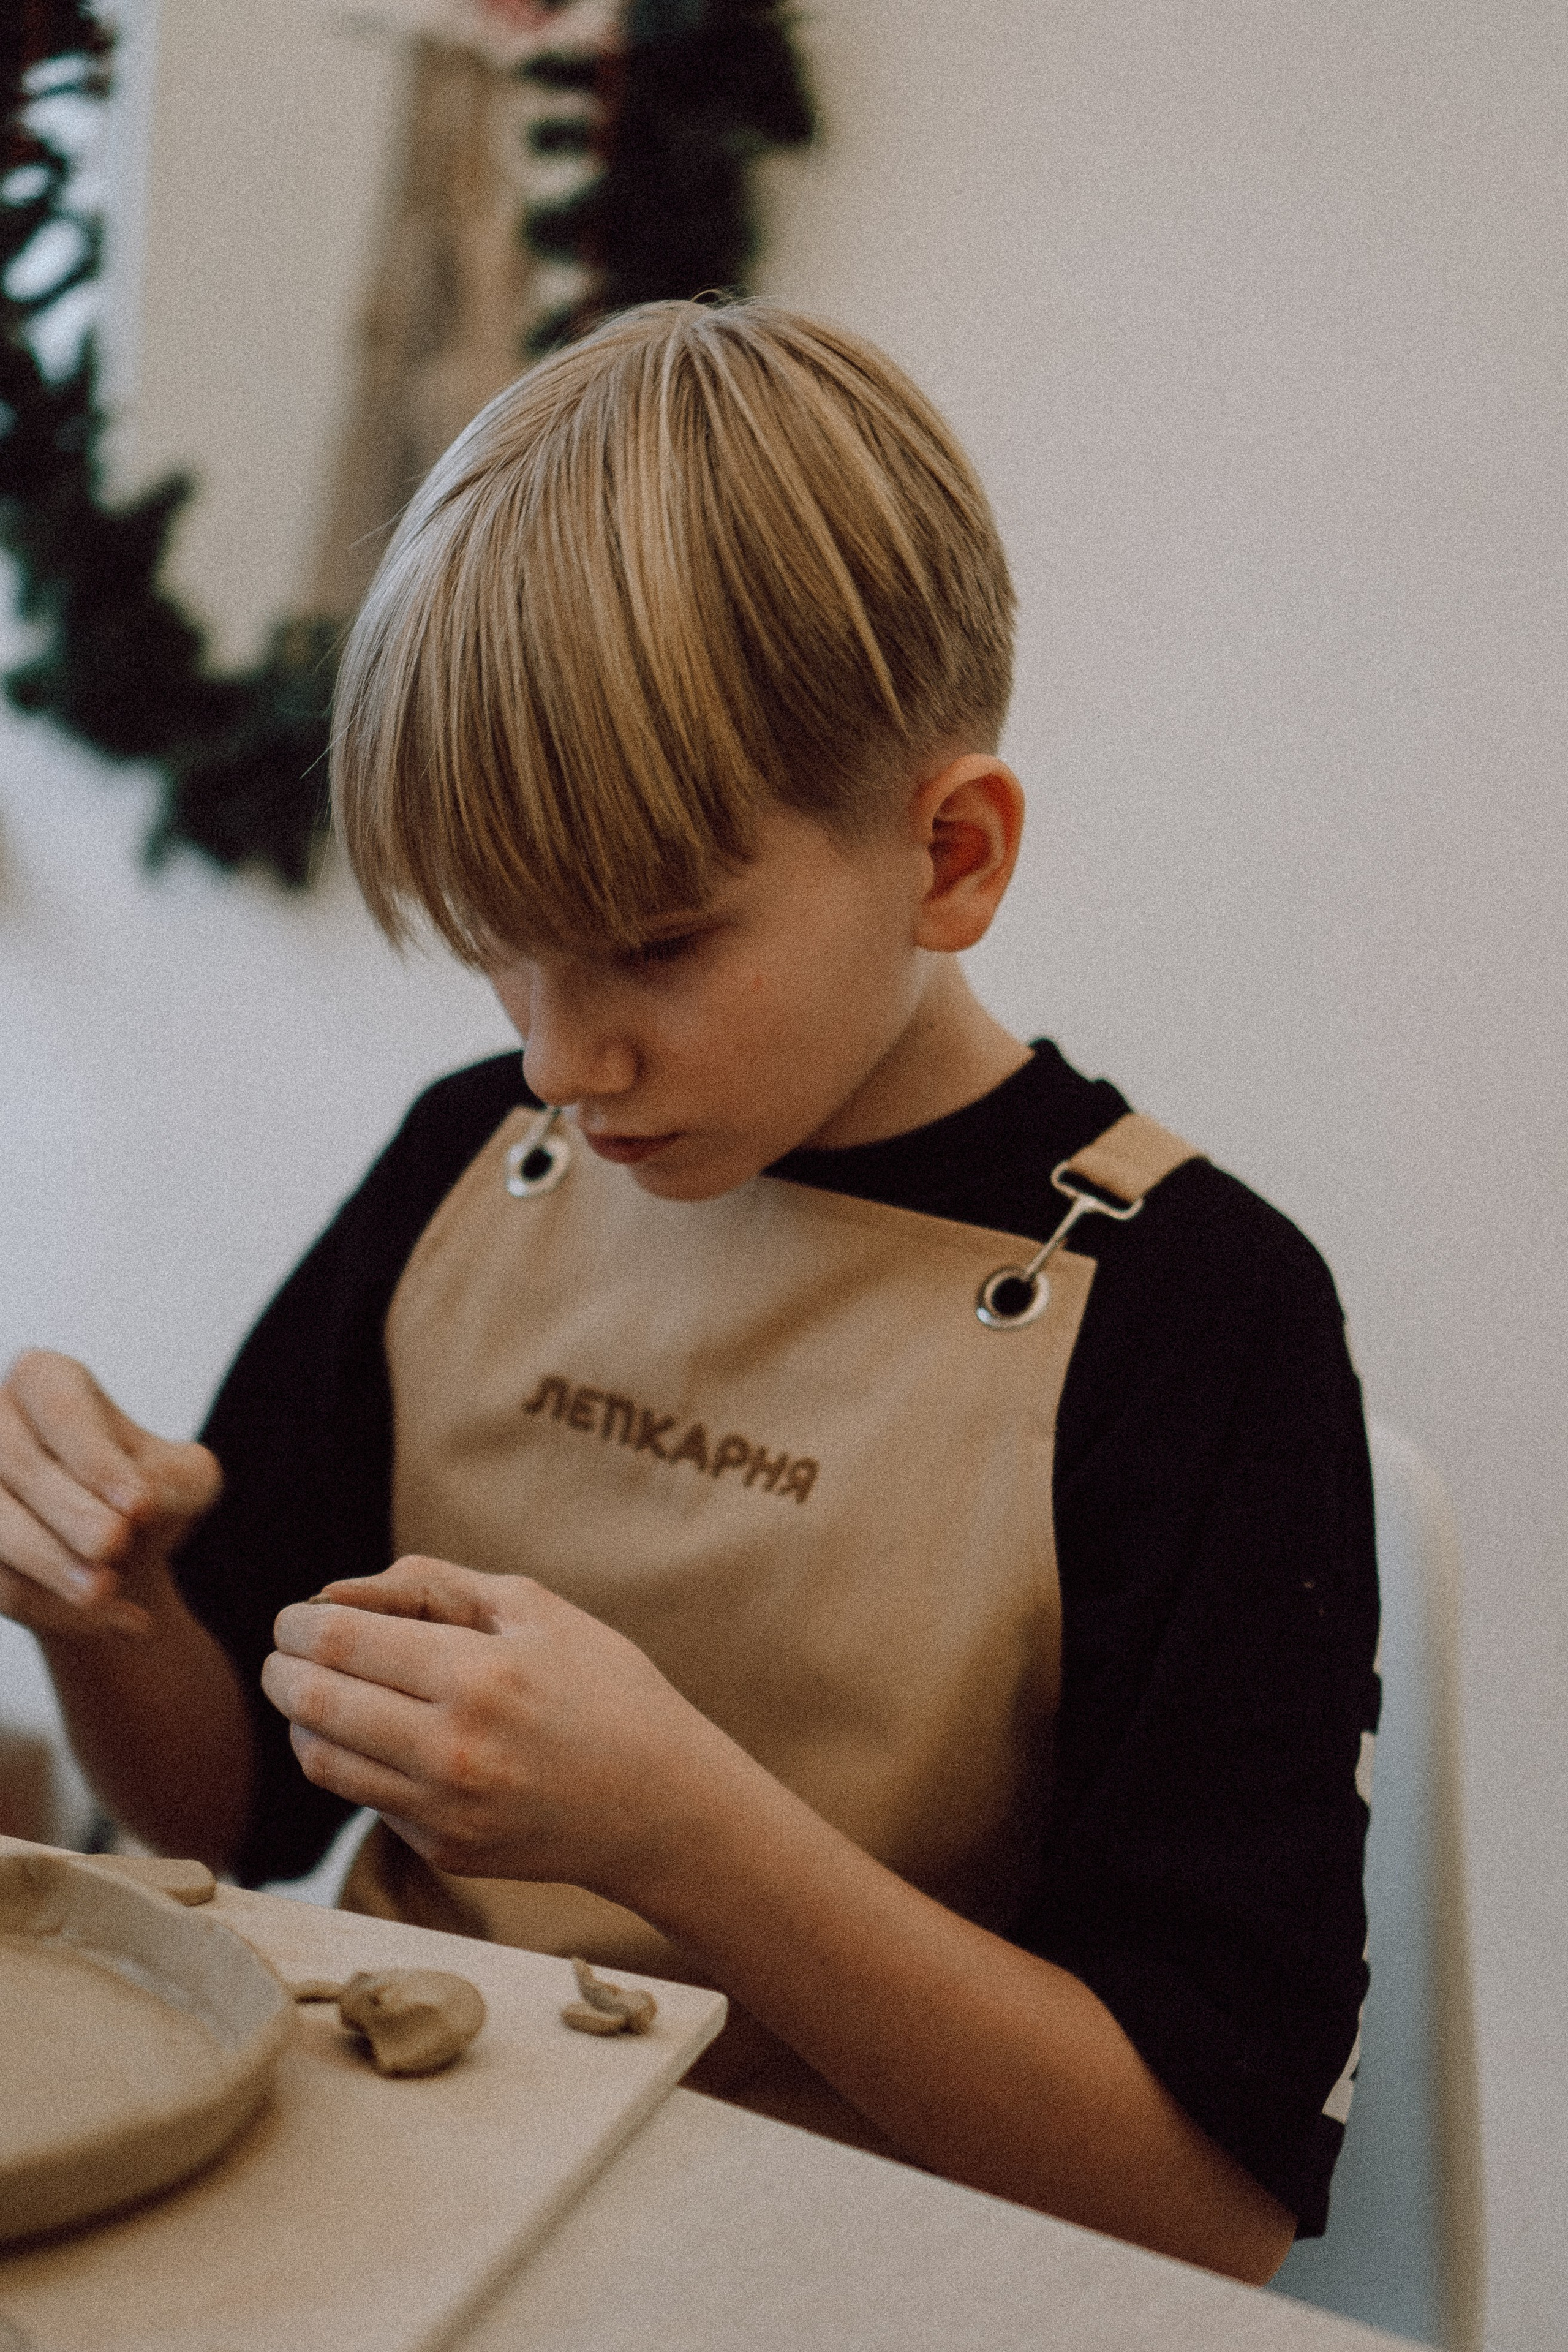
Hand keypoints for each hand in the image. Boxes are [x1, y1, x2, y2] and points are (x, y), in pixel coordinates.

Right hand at [0, 1351, 222, 1640]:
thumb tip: (139, 1504)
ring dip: (47, 1564)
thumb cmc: (149, 1493)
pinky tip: (118, 1621)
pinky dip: (47, 1606)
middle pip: (18, 1465)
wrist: (114, 1555)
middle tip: (114, 1545)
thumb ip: (176, 1478)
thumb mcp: (185, 1476)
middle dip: (67, 1511)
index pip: (62, 1410)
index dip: (96, 1459)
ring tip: (103, 1593)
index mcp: (45, 1379)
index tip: (138, 1504)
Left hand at [263, 1557, 732, 1896]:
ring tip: (321, 1692)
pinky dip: (353, 1762)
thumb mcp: (533, 1609)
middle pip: (314, 1702)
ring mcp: (445, 1811)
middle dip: (284, 1669)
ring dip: (304, 1719)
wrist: (663, 1805)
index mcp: (477, 1676)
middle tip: (288, 1651)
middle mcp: (452, 1750)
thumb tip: (336, 1594)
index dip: (298, 1625)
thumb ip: (431, 1586)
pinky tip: (380, 1737)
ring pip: (322, 1760)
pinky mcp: (445, 1852)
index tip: (294, 1617)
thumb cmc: (604, 1687)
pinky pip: (366, 1798)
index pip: (339, 1644)